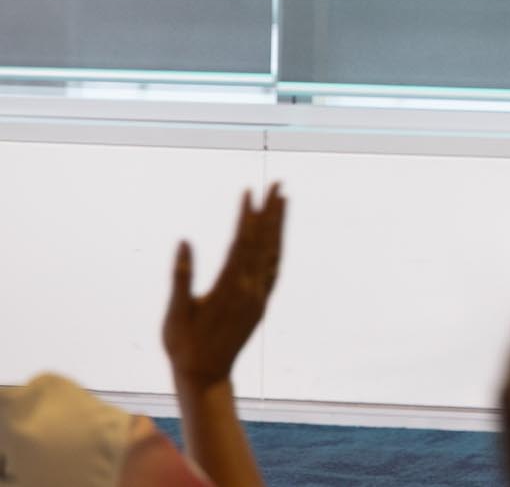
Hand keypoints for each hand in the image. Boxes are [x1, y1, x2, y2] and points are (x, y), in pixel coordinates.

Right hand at [164, 186, 286, 391]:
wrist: (206, 377)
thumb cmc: (183, 345)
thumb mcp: (176, 312)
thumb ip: (181, 276)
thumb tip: (184, 242)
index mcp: (229, 288)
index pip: (242, 242)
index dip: (247, 215)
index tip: (249, 191)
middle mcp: (250, 288)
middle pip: (264, 241)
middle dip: (271, 210)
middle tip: (277, 182)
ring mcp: (259, 296)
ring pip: (274, 252)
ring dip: (278, 225)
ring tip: (283, 200)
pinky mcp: (261, 303)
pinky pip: (274, 268)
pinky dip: (277, 247)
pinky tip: (277, 236)